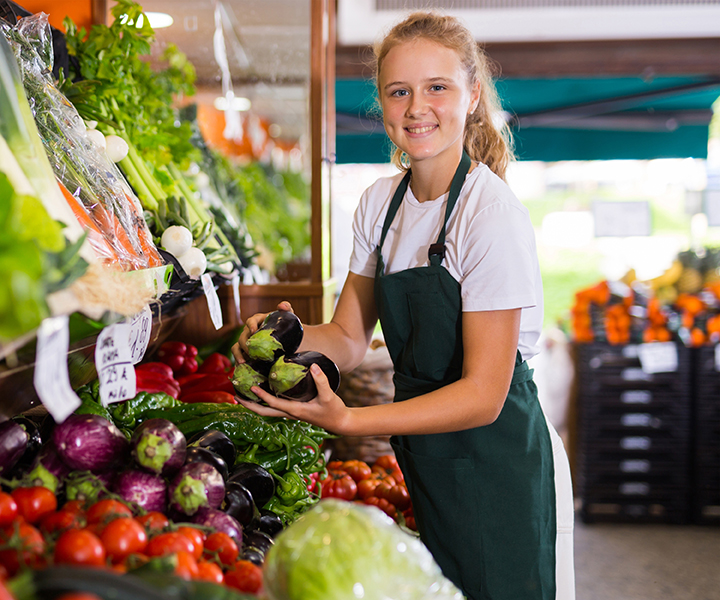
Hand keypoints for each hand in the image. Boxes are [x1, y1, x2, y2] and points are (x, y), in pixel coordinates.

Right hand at [231, 301, 293, 363]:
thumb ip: (286, 309)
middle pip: (243, 337)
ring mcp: (246, 343)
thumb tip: (282, 306)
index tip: (253, 331)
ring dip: (238, 355)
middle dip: (245, 344)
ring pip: (237, 347)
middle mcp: (249, 331)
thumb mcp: (288, 317)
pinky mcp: (246, 353)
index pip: (250, 321)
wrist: (288, 340)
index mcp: (257, 321)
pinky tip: (242, 369)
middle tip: (251, 352)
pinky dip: (239, 363)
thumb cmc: (285, 327)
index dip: (251, 325)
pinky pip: (239, 357)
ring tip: (243, 363)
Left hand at [236, 362, 350, 435]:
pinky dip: (264, 401)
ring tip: (242, 394)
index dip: (262, 396)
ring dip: (254, 404)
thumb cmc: (334, 410)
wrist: (340, 422)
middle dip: (249, 405)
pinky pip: (274, 407)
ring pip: (267, 410)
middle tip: (236, 396)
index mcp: (295, 411)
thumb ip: (321, 380)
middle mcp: (289, 413)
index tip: (251, 387)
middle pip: (264, 412)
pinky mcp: (294, 410)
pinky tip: (261, 393)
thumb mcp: (328, 395)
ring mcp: (291, 413)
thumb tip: (313, 365)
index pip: (274, 404)